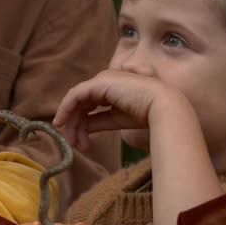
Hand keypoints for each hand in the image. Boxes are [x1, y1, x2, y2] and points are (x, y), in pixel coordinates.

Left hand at [53, 69, 182, 149]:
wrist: (162, 107)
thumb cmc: (147, 113)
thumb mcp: (117, 119)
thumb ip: (99, 121)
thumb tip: (82, 129)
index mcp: (112, 87)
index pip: (89, 103)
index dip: (80, 121)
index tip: (78, 140)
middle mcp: (105, 80)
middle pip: (81, 103)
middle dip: (74, 124)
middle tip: (74, 144)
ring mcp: (102, 80)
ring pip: (76, 100)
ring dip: (72, 122)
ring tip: (75, 143)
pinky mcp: (99, 84)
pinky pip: (76, 96)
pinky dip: (66, 109)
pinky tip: (63, 123)